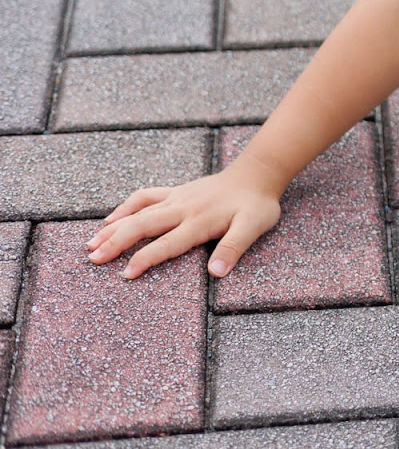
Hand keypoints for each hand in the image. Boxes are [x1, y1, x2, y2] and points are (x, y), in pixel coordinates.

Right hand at [86, 165, 281, 279]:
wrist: (256, 174)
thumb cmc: (257, 205)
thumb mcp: (254, 227)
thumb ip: (234, 248)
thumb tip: (216, 273)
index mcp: (200, 221)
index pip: (168, 243)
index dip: (146, 258)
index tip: (126, 274)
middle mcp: (183, 208)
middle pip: (143, 225)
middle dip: (117, 242)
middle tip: (94, 259)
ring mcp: (176, 198)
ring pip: (138, 211)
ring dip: (114, 227)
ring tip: (90, 244)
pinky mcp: (175, 192)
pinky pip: (145, 197)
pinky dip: (125, 207)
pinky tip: (110, 219)